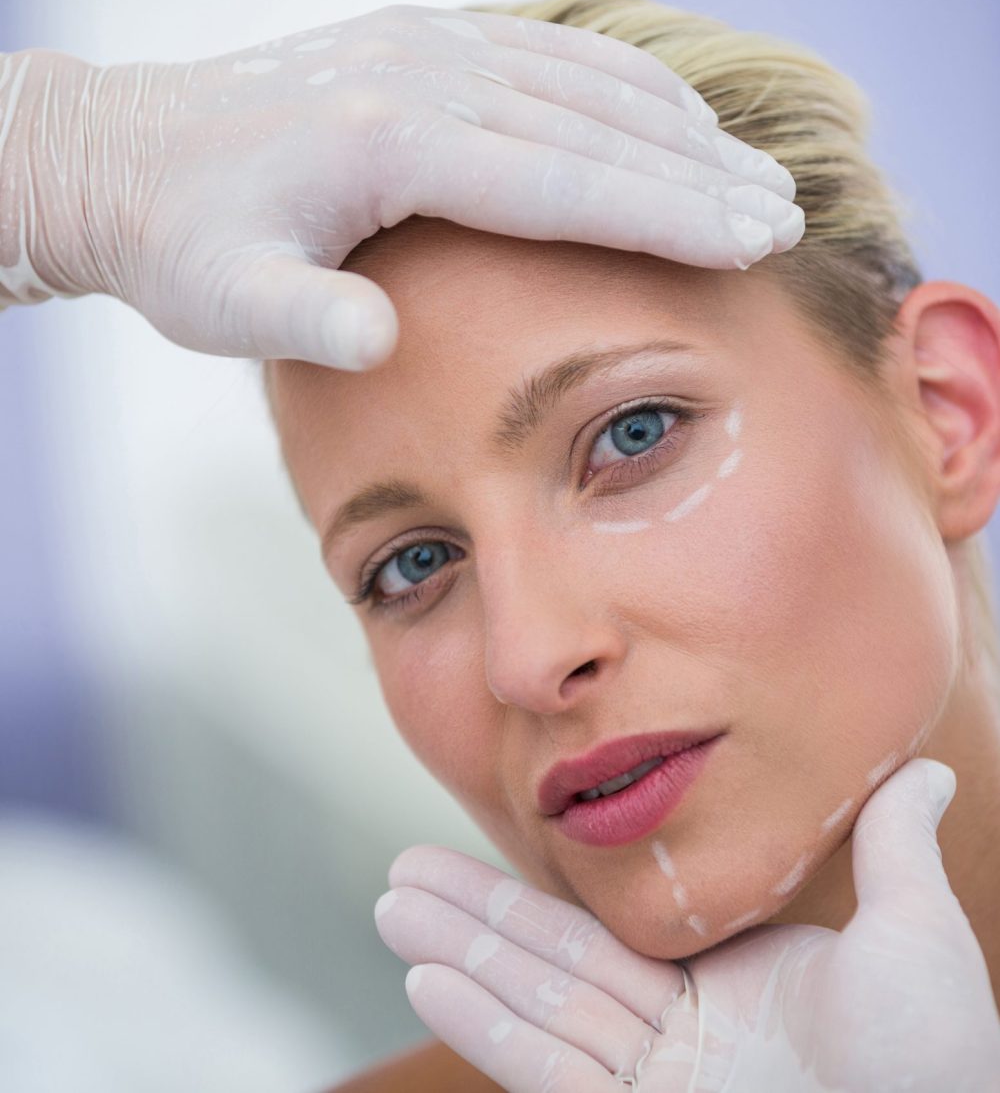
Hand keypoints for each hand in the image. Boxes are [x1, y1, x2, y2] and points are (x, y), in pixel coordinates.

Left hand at [1, 4, 802, 369]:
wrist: (126, 163)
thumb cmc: (184, 244)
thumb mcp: (226, 300)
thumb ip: (301, 320)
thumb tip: (377, 341)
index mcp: (391, 141)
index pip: (564, 180)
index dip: (667, 213)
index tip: (752, 239)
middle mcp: (423, 76)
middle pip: (597, 125)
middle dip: (701, 175)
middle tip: (785, 214)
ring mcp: (425, 49)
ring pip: (585, 82)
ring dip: (678, 129)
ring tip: (752, 172)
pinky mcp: (420, 47)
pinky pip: (546, 55)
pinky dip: (620, 87)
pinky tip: (664, 118)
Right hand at [374, 758, 999, 1090]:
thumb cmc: (937, 1064)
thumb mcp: (913, 937)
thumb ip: (892, 848)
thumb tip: (927, 766)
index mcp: (720, 991)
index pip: (604, 934)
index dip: (535, 895)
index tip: (485, 855)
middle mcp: (673, 1038)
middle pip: (547, 964)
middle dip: (468, 916)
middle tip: (397, 874)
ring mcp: (649, 1086)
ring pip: (532, 1006)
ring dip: (456, 956)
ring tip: (390, 907)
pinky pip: (546, 1067)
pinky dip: (483, 1027)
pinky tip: (426, 981)